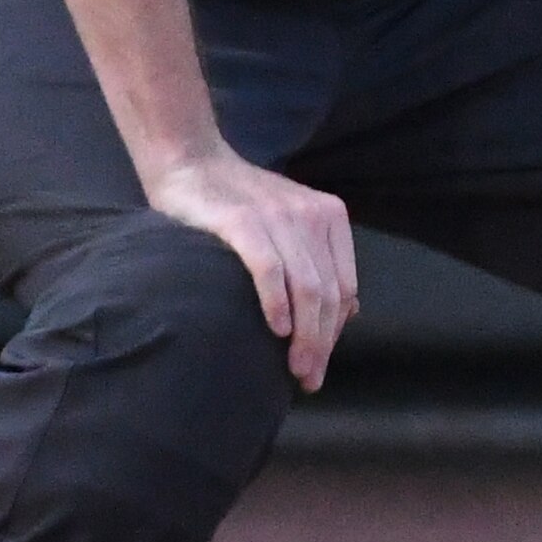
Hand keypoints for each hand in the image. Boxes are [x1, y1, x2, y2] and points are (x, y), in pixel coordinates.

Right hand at [139, 143, 361, 387]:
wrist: (192, 162)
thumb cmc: (237, 203)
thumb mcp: (289, 226)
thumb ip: (317, 261)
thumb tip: (349, 312)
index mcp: (329, 217)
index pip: (344, 287)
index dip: (335, 331)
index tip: (320, 364)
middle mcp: (311, 215)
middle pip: (328, 293)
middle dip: (322, 343)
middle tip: (308, 378)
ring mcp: (279, 217)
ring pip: (306, 287)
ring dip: (305, 335)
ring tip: (296, 368)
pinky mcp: (243, 221)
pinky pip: (270, 269)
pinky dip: (277, 302)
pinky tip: (276, 330)